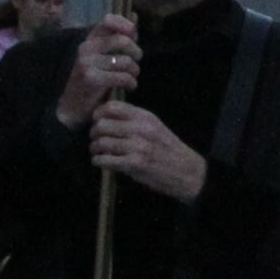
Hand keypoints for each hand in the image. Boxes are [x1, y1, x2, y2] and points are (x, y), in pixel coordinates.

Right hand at [59, 14, 141, 127]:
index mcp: (89, 41)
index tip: (133, 34)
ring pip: (125, 61)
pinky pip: (123, 77)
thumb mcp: (104, 56)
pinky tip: (129, 87)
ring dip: (135, 71)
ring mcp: (87, 63)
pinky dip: (131, 83)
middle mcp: (86, 48)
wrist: (72, 108)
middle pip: (122, 40)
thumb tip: (134, 16)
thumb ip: (118, 37)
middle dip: (136, 52)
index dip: (125, 24)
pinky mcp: (92, 79)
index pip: (108, 21)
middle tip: (136, 62)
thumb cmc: (92, 80)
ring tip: (131, 77)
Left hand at [86, 99, 205, 202]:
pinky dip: (98, 161)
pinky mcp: (135, 164)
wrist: (186, 171)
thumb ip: (134, 121)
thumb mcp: (155, 127)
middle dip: (93, 133)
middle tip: (95, 140)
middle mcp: (141, 129)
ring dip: (94, 149)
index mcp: (145, 117)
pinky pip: (105, 160)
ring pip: (101, 143)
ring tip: (97, 152)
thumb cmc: (167, 150)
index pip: (112, 107)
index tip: (97, 122)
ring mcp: (138, 147)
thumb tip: (106, 117)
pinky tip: (101, 162)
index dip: (98, 114)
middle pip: (102, 125)